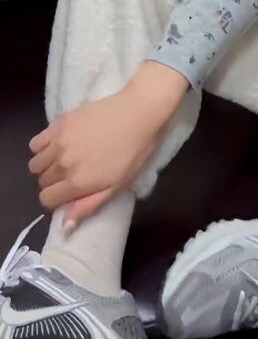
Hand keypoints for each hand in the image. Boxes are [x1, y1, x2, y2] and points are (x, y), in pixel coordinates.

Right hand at [28, 61, 187, 226]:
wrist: (140, 112)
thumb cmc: (136, 151)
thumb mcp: (119, 184)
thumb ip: (89, 205)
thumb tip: (65, 226)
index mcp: (77, 182)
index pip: (47, 199)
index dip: (57, 199)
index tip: (70, 192)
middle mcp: (62, 164)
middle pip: (43, 181)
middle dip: (55, 182)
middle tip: (74, 173)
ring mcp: (58, 142)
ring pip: (36, 163)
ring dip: (47, 165)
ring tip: (66, 159)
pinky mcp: (59, 123)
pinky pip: (36, 142)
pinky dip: (43, 146)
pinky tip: (60, 144)